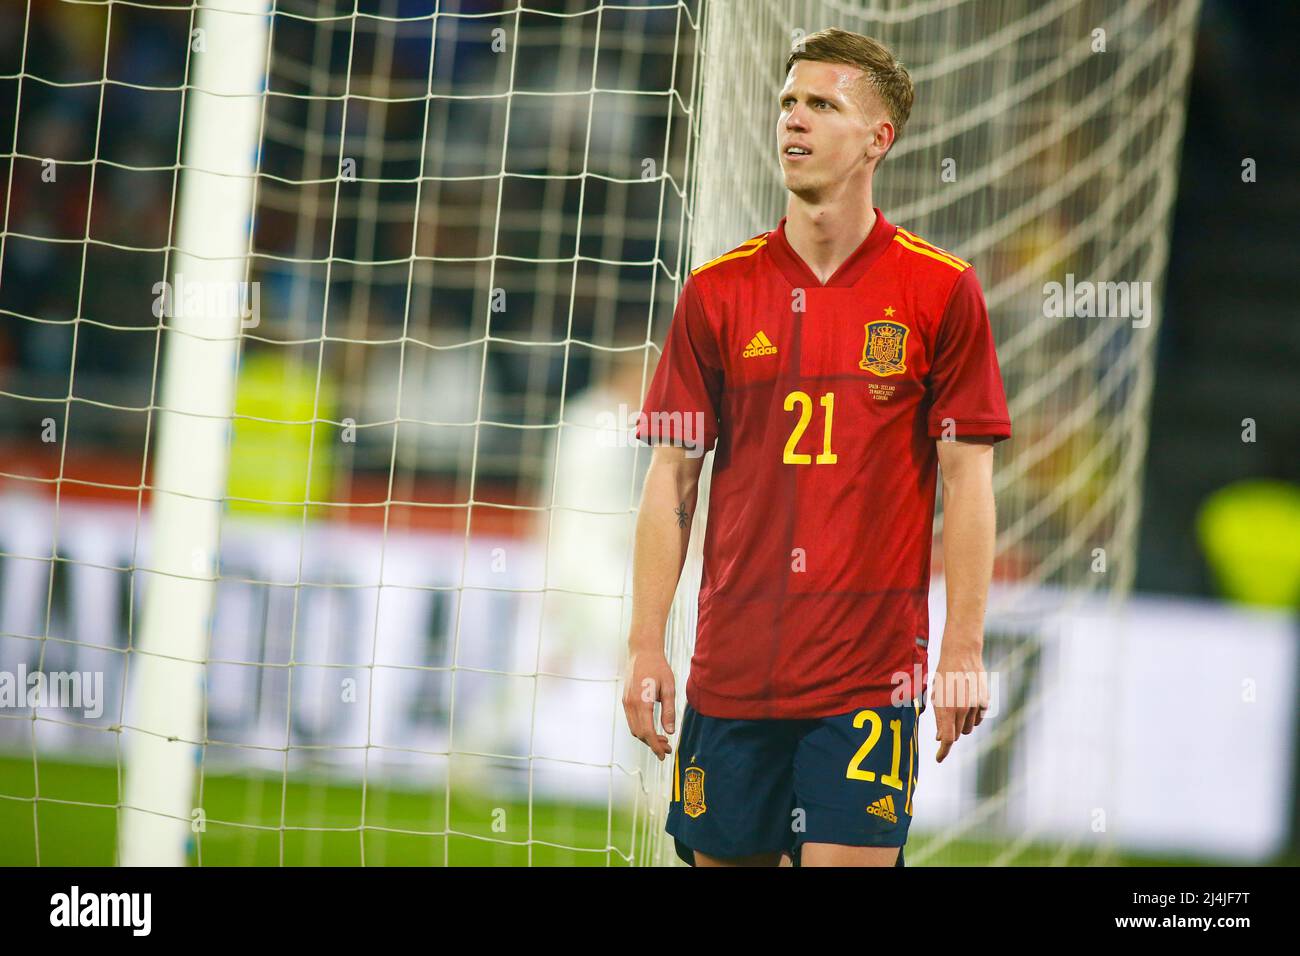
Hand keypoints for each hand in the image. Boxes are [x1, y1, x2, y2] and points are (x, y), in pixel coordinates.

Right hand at [621, 650, 675, 760]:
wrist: (642, 651)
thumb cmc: (658, 667)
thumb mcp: (669, 688)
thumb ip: (669, 711)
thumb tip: (670, 732)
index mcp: (642, 702)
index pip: (647, 732)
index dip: (655, 746)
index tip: (664, 755)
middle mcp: (630, 704)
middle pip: (639, 733)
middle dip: (653, 744)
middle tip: (667, 748)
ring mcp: (626, 702)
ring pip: (634, 728)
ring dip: (647, 737)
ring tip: (663, 740)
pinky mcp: (626, 700)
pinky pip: (632, 720)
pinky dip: (641, 728)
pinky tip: (653, 728)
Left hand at [931, 642, 988, 762]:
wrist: (962, 655)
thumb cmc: (943, 675)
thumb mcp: (935, 696)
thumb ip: (938, 718)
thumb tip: (939, 738)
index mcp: (947, 709)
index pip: (947, 739)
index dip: (942, 752)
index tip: (938, 758)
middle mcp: (963, 710)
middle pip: (957, 734)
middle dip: (949, 732)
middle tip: (944, 720)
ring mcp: (976, 706)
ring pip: (969, 728)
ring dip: (961, 724)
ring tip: (955, 706)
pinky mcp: (985, 702)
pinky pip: (978, 718)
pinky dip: (972, 717)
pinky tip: (966, 703)